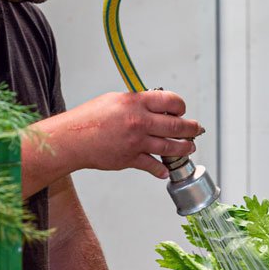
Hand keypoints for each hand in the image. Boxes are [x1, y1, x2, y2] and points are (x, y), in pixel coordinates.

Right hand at [48, 90, 203, 178]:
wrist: (72, 139)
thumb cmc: (89, 118)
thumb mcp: (115, 100)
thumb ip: (137, 102)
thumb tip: (154, 106)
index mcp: (136, 102)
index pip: (171, 101)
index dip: (181, 106)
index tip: (182, 110)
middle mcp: (139, 121)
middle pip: (177, 126)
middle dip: (192, 129)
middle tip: (196, 130)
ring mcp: (137, 142)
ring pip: (170, 147)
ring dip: (183, 148)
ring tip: (188, 148)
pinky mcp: (131, 159)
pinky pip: (153, 166)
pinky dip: (161, 169)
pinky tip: (165, 170)